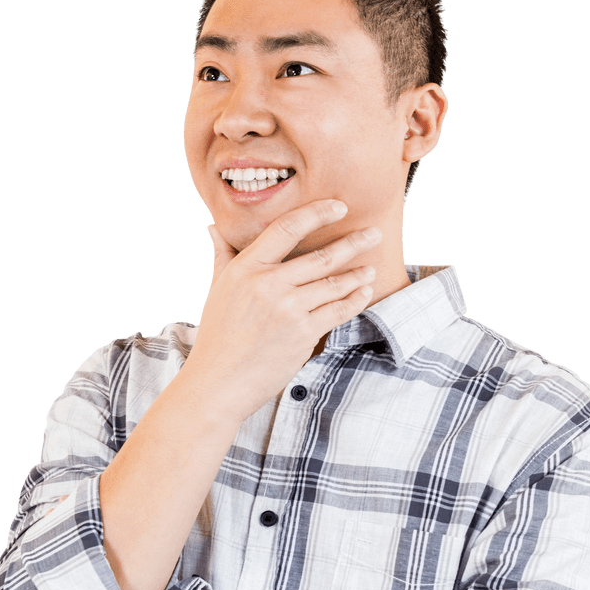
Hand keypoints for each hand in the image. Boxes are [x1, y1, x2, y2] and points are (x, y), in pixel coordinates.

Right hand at [182, 200, 380, 423]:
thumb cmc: (217, 336)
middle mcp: (268, 284)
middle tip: (374, 233)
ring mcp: (288, 310)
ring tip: (371, 268)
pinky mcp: (303, 334)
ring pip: (334, 284)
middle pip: (320, 256)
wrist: (219, 382)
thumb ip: (224, 256)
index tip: (339, 207)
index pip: (286, 228)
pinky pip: (338, 311)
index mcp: (245, 268)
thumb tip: (215, 228)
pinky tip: (364, 293)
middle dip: (353, 243)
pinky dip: (355, 300)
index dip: (317, 213)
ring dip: (358, 275)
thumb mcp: (217, 290)